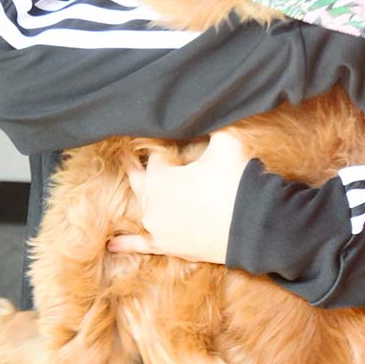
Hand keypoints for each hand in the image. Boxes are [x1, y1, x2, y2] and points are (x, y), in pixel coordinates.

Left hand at [107, 131, 249, 262]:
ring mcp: (157, 227)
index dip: (165, 147)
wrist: (254, 226)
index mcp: (160, 178)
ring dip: (140, 195)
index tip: (169, 140)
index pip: (156, 156)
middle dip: (136, 165)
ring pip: (143, 207)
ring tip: (132, 184)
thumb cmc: (236, 181)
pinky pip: (141, 245)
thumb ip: (209, 128)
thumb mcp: (225, 143)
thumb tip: (206, 116)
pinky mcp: (167, 247)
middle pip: (140, 179)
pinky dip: (125, 244)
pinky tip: (111, 245)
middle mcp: (152, 203)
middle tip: (126, 152)